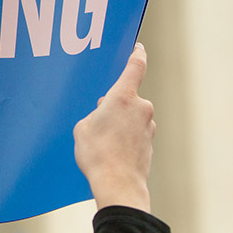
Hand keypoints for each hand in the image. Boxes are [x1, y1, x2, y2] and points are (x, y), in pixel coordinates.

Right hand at [74, 43, 155, 211]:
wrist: (118, 185)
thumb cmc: (97, 153)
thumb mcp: (83, 127)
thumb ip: (95, 114)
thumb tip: (106, 114)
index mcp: (123, 97)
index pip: (135, 67)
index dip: (136, 55)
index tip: (138, 47)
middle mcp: (141, 108)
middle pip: (127, 98)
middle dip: (114, 106)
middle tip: (98, 122)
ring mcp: (148, 127)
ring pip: (132, 118)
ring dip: (121, 124)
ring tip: (103, 143)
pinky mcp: (150, 145)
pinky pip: (135, 135)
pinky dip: (125, 140)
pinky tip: (111, 154)